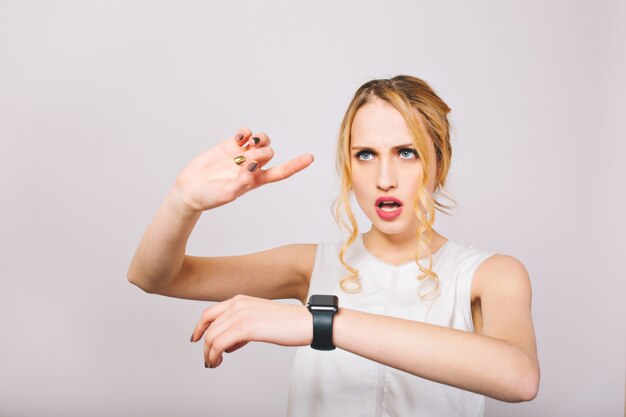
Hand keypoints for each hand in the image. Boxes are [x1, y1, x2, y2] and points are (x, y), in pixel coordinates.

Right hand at [172, 128, 313, 213]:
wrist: (189, 189)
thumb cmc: (209, 197)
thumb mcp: (228, 194)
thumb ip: (242, 182)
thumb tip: (253, 167)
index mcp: (256, 181)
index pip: (281, 172)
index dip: (296, 165)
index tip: (310, 157)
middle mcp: (251, 166)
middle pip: (269, 152)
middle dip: (261, 153)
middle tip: (244, 160)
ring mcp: (241, 154)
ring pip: (262, 140)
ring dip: (259, 139)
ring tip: (247, 144)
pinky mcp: (229, 145)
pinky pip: (244, 133)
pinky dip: (245, 132)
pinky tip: (239, 138)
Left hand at [189, 294, 312, 367]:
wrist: (306, 323)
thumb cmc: (289, 324)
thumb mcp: (260, 320)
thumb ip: (243, 327)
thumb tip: (230, 343)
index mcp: (241, 300)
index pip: (210, 312)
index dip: (199, 327)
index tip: (195, 339)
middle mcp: (238, 304)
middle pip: (208, 326)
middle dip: (204, 345)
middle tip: (208, 359)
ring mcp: (240, 314)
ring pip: (211, 336)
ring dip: (208, 353)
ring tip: (214, 364)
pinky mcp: (245, 327)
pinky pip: (219, 343)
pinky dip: (214, 355)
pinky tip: (219, 361)